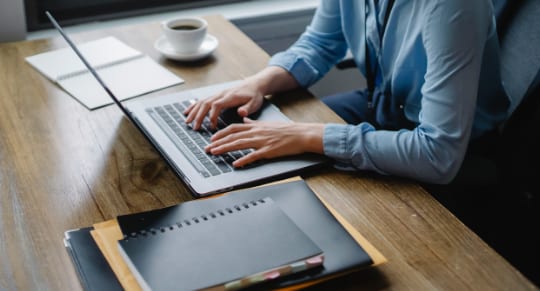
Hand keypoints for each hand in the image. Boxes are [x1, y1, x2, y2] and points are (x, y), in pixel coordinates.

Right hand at [183, 80, 264, 129]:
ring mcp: (218, 94)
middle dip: (199, 116)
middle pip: (206, 104)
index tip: (211, 126)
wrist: (254, 84)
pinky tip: (188, 112)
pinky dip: (194, 106)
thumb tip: (241, 113)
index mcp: (230, 97)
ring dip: (194, 112)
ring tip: (187, 121)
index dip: (212, 115)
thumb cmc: (254, 95)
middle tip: (195, 127)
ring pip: (202, 102)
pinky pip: (202, 100)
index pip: (216, 105)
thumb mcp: (255, 102)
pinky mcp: (216, 96)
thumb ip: (248, 109)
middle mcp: (221, 94)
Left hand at [205, 118, 324, 167]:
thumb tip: (245, 119)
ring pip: (239, 144)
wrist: (302, 134)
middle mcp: (256, 132)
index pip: (234, 128)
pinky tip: (236, 164)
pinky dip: (244, 160)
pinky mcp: (269, 150)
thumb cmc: (287, 130)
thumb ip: (254, 122)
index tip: (212, 138)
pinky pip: (254, 156)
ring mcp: (262, 141)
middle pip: (233, 136)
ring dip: (225, 149)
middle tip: (207, 148)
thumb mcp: (267, 123)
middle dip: (218, 142)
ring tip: (215, 153)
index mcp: (256, 126)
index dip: (221, 133)